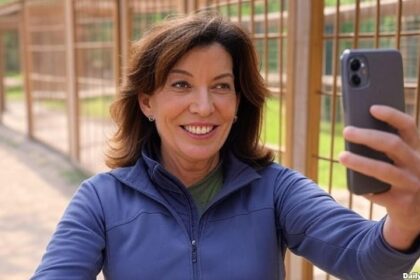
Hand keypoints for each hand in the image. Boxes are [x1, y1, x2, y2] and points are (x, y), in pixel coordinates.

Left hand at [339, 105, 419, 250]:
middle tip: (346, 131)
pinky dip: (363, 188)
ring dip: (360, 162)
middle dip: (367, 136)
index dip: (391, 115)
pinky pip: (378, 193)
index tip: (372, 108)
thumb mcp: (400, 160)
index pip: (408, 125)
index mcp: (417, 149)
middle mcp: (418, 164)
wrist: (416, 213)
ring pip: (383, 169)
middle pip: (393, 144)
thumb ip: (384, 147)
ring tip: (341, 156)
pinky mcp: (402, 203)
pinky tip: (355, 186)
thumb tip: (354, 130)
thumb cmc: (400, 178)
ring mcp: (412, 184)